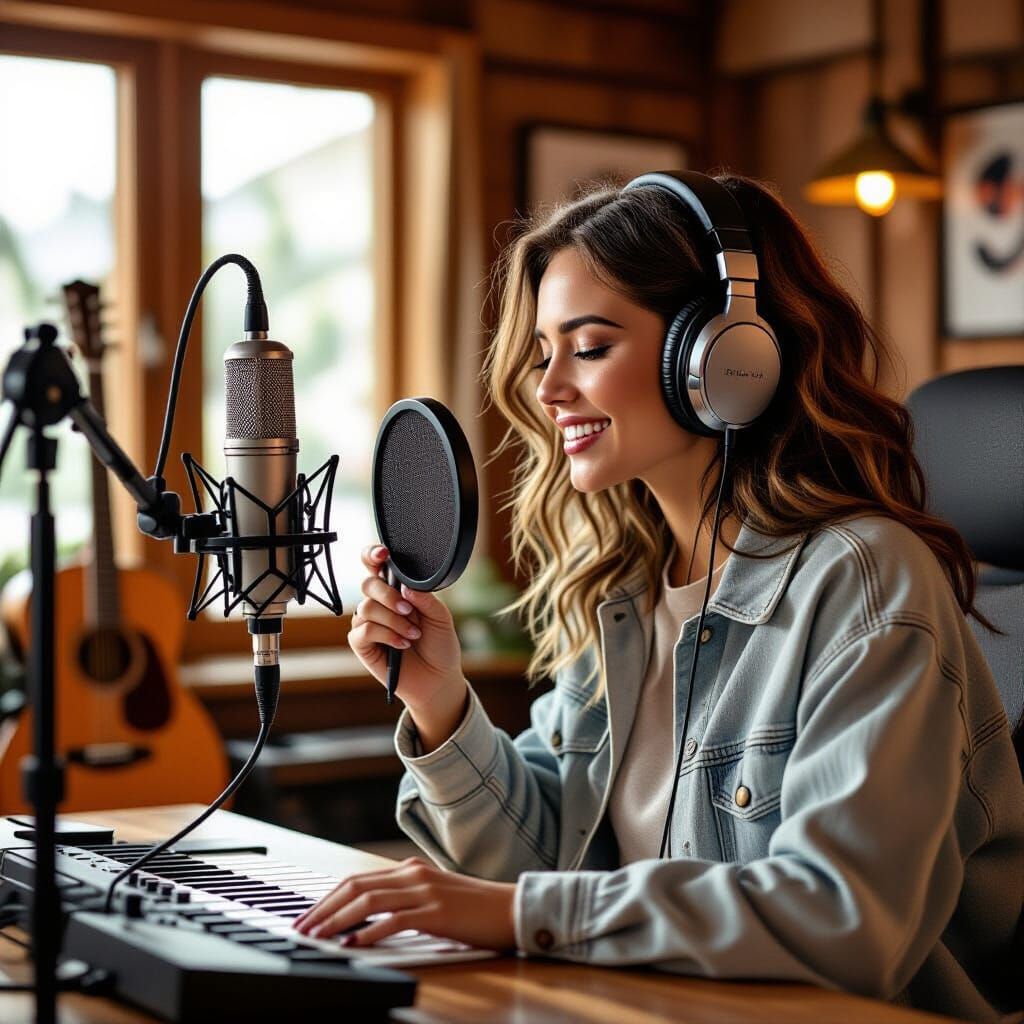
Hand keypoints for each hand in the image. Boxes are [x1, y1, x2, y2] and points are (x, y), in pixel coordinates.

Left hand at [292, 857, 517, 951]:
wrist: (511, 909)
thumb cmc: (473, 908)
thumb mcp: (432, 896)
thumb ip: (404, 899)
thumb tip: (368, 916)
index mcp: (410, 869)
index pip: (357, 879)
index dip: (328, 898)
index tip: (307, 916)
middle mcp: (413, 874)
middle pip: (355, 886)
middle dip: (323, 908)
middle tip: (301, 928)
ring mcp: (424, 891)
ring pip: (368, 901)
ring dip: (337, 920)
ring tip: (316, 936)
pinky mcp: (436, 912)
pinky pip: (393, 920)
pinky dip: (368, 932)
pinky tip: (352, 944)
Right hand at [348, 543, 464, 713]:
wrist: (438, 678)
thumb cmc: (439, 645)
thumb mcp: (441, 617)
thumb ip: (425, 598)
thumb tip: (406, 586)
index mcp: (397, 590)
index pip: (376, 565)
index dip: (373, 555)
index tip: (383, 554)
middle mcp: (379, 603)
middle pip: (368, 583)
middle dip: (389, 595)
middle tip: (409, 611)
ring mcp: (368, 623)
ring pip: (366, 608)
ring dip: (394, 621)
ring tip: (413, 635)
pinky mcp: (362, 644)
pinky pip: (364, 630)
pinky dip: (386, 635)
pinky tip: (402, 644)